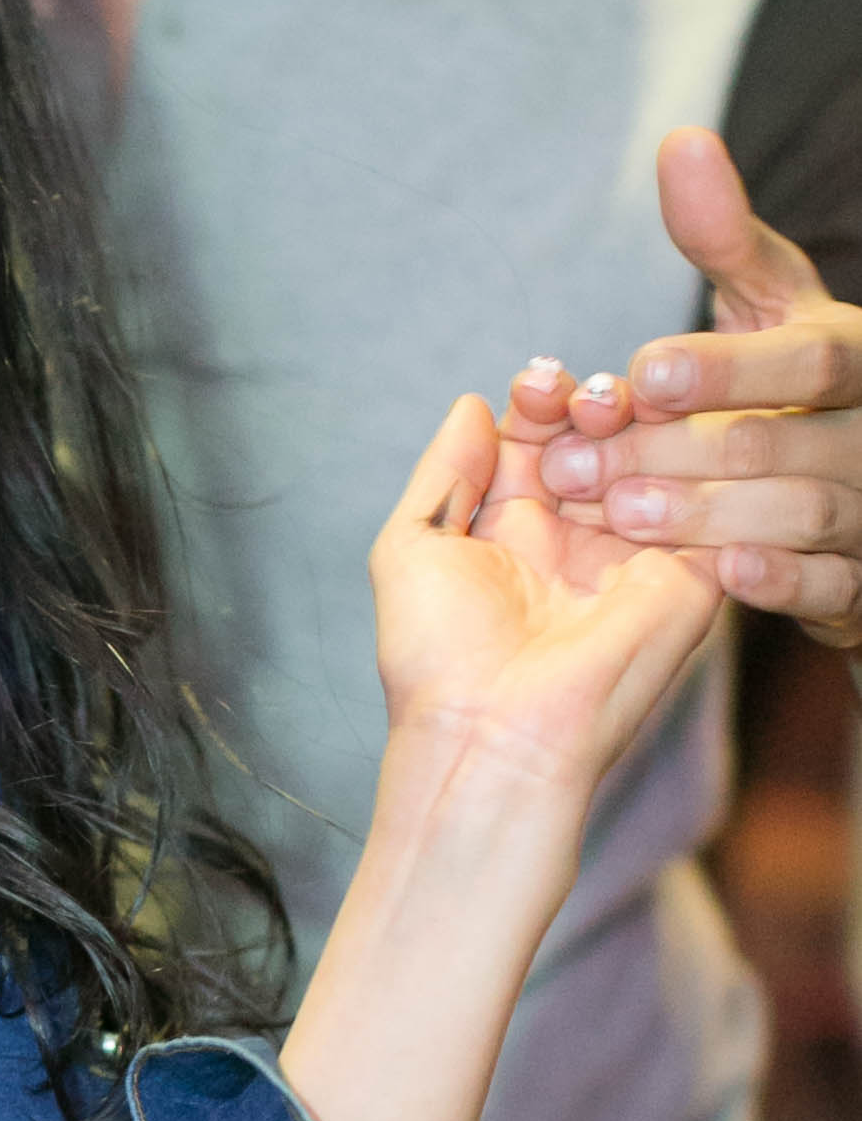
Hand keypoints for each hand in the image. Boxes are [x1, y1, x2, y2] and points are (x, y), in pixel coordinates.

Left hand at [373, 392, 719, 809]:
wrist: (493, 737)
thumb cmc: (438, 660)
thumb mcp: (412, 547)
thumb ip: (444, 472)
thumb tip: (470, 404)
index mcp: (514, 524)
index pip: (542, 434)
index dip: (543, 398)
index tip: (537, 384)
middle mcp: (577, 534)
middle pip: (604, 437)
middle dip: (595, 401)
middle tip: (581, 399)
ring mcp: (635, 553)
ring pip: (656, 460)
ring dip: (638, 426)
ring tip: (605, 418)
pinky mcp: (688, 578)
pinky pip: (708, 504)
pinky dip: (686, 464)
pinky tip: (657, 446)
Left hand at [533, 129, 861, 650]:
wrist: (856, 496)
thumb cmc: (798, 385)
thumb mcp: (772, 304)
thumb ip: (725, 237)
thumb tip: (681, 142)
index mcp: (856, 354)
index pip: (811, 356)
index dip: (729, 368)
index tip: (641, 376)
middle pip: (784, 442)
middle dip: (680, 453)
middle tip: (582, 468)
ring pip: (804, 514)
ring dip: (709, 516)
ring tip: (624, 515)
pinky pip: (834, 587)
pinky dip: (782, 580)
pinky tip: (721, 571)